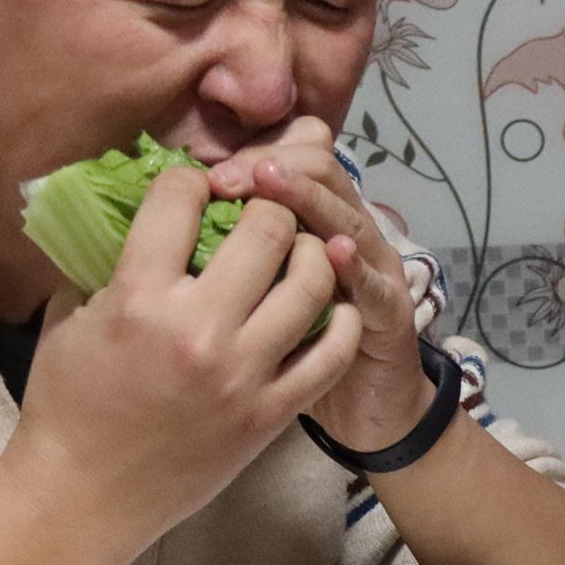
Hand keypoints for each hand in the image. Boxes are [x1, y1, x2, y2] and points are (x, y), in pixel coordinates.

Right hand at [2, 157, 361, 564]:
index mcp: (137, 298)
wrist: (81, 500)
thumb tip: (133, 216)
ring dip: (311, 256)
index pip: (181, 197)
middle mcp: (198, 330)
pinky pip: (331, 354)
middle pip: (265, 230)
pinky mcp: (270, 414)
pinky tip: (331, 307)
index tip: (195, 188)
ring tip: (300, 253)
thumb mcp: (69, 320)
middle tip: (260, 215)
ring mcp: (242, 374)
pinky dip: (339, 321)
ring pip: (311, 283)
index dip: (189, 179)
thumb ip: (105, 264)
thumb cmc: (65, 408)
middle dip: (266, 207)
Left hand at [207, 119, 434, 455]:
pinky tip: (333, 254)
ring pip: (346, 217)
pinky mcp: (391, 313)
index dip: (252, 155)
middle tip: (226, 176)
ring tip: (270, 185)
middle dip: (272, 168)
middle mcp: (347, 233)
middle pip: (322, 170)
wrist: (368, 409)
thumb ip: (236, 252)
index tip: (206, 171)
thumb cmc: (296, 353)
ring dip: (309, 199)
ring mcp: (374, 269)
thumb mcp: (271, 291)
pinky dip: (355, 268)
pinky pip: (373, 287)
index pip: (292, 158)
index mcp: (315, 220)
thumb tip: (173, 213)